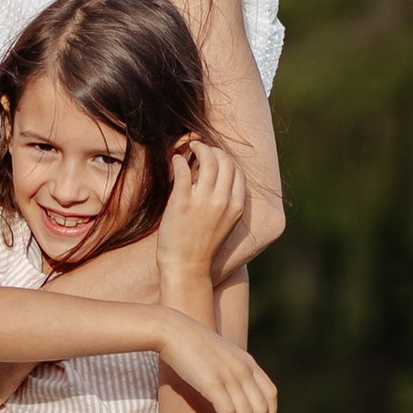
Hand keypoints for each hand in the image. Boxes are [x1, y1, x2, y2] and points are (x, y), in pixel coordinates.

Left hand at [157, 135, 245, 285]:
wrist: (186, 266)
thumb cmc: (203, 245)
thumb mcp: (225, 223)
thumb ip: (227, 202)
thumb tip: (220, 179)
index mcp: (236, 206)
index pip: (237, 171)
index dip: (226, 159)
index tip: (215, 156)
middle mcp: (223, 201)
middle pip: (225, 161)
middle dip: (213, 150)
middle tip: (201, 148)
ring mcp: (203, 201)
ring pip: (208, 161)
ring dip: (199, 148)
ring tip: (190, 146)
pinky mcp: (182, 202)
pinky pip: (183, 171)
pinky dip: (179, 160)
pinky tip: (175, 159)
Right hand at [157, 314, 277, 412]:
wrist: (172, 331)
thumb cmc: (190, 345)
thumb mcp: (220, 354)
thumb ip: (231, 369)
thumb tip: (231, 391)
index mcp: (248, 362)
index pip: (270, 394)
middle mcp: (243, 370)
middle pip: (261, 409)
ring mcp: (230, 377)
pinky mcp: (213, 384)